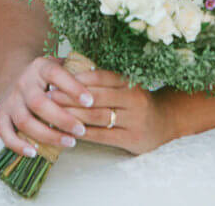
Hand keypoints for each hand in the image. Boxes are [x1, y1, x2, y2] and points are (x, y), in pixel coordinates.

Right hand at [0, 56, 94, 156]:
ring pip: (24, 120)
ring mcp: (11, 99)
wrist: (16, 74)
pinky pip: (4, 132)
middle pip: (38, 102)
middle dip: (62, 119)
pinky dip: (17, 145)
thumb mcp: (62, 65)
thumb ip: (79, 72)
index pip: (55, 73)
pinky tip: (34, 153)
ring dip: (47, 135)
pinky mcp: (2, 114)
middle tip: (82, 130)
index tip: (90, 101)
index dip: (72, 87)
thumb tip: (108, 81)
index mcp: (40, 67)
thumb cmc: (49, 76)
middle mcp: (23, 82)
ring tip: (69, 143)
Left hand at [57, 68, 172, 155]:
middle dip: (70, 97)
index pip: (102, 77)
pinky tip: (69, 131)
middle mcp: (134, 100)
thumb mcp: (127, 86)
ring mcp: (134, 120)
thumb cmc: (138, 102)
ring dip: (73, 115)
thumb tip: (71, 75)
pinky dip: (84, 133)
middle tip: (49, 96)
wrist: (166, 121)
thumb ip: (106, 82)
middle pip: (97, 97)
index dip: (79, 78)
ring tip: (54, 114)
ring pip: (98, 117)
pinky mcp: (131, 139)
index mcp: (130, 83)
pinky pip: (103, 136)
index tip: (58, 79)